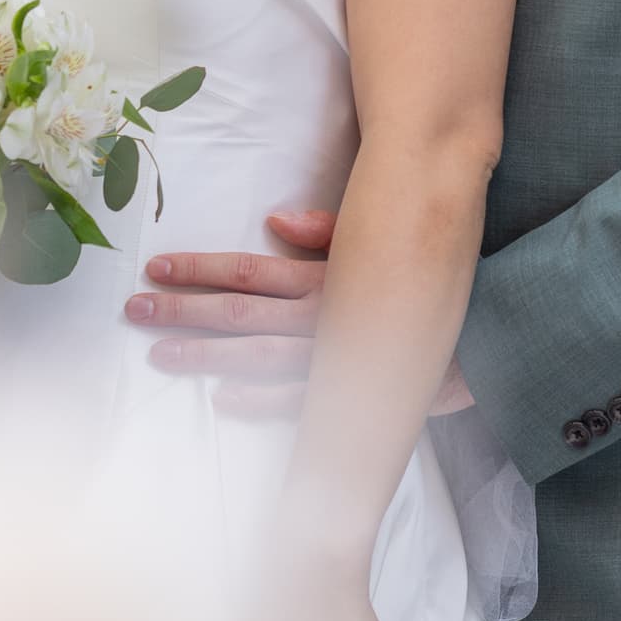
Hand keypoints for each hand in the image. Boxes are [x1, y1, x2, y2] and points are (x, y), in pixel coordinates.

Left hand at [129, 211, 475, 418]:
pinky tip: (222, 401)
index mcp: (326, 276)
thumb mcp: (379, 243)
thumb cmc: (421, 279)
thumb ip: (328, 232)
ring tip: (161, 353)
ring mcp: (336, 359)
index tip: (156, 266)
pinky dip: (260, 401)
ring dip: (206, 356)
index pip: (249, 270)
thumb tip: (277, 219)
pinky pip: (299, 401)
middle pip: (240, 312)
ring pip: (258, 356)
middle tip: (134, 310)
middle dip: (183, 311)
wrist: (486, 335)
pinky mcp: (353, 393)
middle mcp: (325, 317)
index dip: (199, 268)